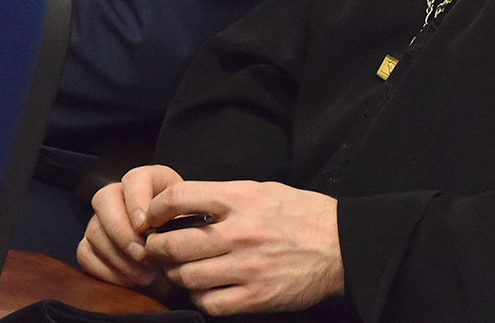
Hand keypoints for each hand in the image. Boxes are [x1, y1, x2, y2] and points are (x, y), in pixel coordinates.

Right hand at [79, 165, 181, 296]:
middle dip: (122, 231)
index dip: (137, 200)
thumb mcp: (191, 225)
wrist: (179, 261)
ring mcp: (102, 219)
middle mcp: (121, 195)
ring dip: (118, 256)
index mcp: (150, 181)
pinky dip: (106, 270)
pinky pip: (85, 254)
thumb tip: (160, 235)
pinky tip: (129, 280)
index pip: (135, 178)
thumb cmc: (186, 237)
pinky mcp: (91, 244)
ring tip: (145, 274)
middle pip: (104, 199)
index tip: (146, 225)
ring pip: (94, 230)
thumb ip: (179, 222)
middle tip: (143, 254)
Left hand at [143, 180, 342, 315]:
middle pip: (174, 244)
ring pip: (186, 277)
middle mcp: (240, 232)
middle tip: (157, 249)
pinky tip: (204, 290)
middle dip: (157, 248)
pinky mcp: (256, 297)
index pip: (180, 198)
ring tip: (179, 271)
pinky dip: (199, 298)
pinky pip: (209, 303)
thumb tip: (187, 206)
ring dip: (176, 276)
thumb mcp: (264, 191)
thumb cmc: (303, 215)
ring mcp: (247, 267)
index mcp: (241, 199)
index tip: (152, 217)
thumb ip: (226, 198)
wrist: (343, 246)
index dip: (155, 209)